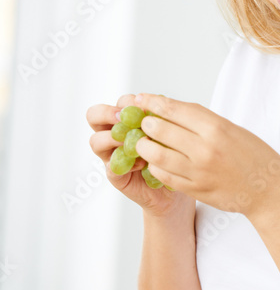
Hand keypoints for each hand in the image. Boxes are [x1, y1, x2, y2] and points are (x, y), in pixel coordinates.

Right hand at [86, 94, 193, 217]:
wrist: (176, 188)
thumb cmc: (173, 156)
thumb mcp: (169, 134)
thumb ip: (160, 120)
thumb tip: (158, 105)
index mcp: (127, 121)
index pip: (116, 104)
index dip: (125, 102)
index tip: (142, 106)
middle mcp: (114, 135)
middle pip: (94, 116)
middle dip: (106, 113)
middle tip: (123, 118)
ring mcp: (112, 155)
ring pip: (96, 141)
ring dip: (113, 138)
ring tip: (134, 141)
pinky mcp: (116, 175)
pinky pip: (111, 167)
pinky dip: (126, 163)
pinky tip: (142, 164)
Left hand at [132, 93, 279, 217]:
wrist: (269, 190)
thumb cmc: (254, 156)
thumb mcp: (232, 129)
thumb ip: (202, 120)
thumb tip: (170, 108)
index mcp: (217, 129)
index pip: (175, 110)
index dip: (153, 103)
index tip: (141, 99)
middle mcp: (206, 149)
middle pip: (160, 130)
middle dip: (146, 124)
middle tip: (143, 122)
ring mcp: (199, 172)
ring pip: (157, 155)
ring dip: (144, 146)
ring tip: (144, 143)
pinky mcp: (196, 190)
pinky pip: (165, 176)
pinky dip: (155, 167)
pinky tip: (156, 161)